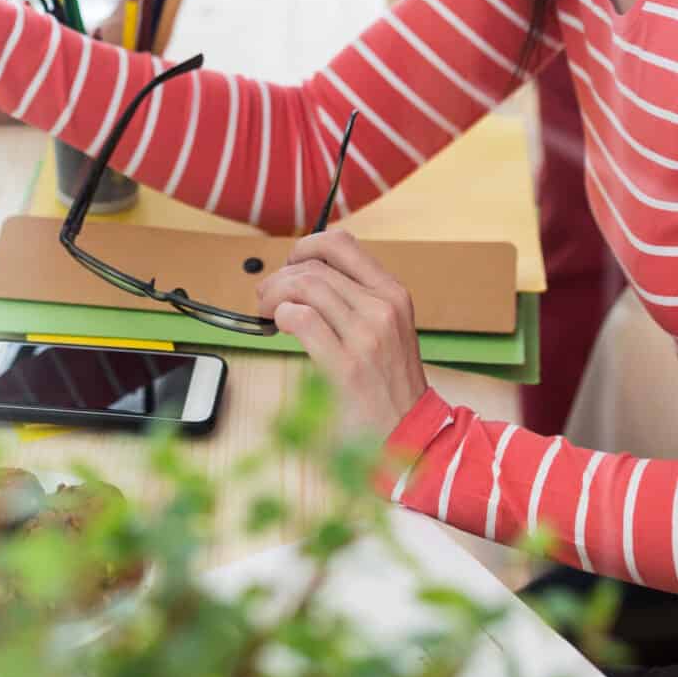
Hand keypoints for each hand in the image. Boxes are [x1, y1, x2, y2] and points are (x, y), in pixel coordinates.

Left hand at [256, 230, 429, 439]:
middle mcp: (383, 307)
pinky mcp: (347, 366)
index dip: (305, 247)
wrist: (410, 432)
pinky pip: (302, 319)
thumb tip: (306, 276)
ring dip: (275, 294)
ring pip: (305, 286)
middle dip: (280, 276)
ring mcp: (367, 336)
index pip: (341, 244)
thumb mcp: (387, 328)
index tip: (291, 265)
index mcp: (392, 293)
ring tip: (269, 311)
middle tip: (268, 295)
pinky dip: (282, 316)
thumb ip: (356, 298)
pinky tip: (281, 327)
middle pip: (315, 265)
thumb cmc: (390, 383)